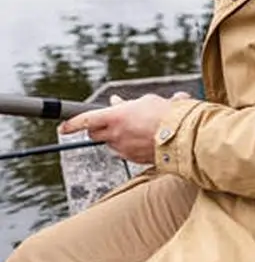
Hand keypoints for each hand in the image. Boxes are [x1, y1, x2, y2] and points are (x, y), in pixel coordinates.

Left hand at [59, 92, 191, 164]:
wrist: (184, 136)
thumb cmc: (167, 115)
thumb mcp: (146, 102)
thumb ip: (128, 104)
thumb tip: (118, 102)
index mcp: (115, 117)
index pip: (85, 120)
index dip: (71, 124)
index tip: (62, 128)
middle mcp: (116, 134)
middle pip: (95, 135)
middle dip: (97, 130)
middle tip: (107, 125)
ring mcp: (124, 149)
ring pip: (111, 144)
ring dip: (117, 138)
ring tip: (134, 130)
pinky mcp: (135, 159)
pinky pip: (126, 153)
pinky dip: (130, 147)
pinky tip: (143, 141)